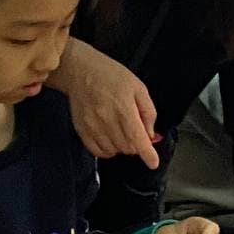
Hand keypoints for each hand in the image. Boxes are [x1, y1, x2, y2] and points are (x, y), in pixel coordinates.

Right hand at [58, 43, 159, 168]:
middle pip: (128, 148)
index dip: (148, 154)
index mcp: (124, 109)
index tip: (153, 162)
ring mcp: (93, 127)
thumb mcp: (138, 87)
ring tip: (120, 131)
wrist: (80, 71)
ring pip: (114, 151)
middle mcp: (107, 120)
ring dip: (121, 147)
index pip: (138, 139)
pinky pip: (97, 151)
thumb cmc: (110, 75)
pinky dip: (107, 150)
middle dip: (135, 144)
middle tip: (134, 130)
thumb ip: (148, 111)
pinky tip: (109, 138)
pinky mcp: (82, 130)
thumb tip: (150, 134)